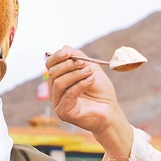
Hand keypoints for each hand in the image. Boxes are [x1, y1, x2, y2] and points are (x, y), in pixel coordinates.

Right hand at [47, 45, 133, 160]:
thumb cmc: (101, 92)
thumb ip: (78, 58)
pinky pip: (68, 94)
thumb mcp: (91, 69)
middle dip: (69, 65)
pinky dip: (80, 85)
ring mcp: (58, 103)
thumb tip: (65, 48)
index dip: (57, 57)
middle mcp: (55, 93)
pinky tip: (91, 81)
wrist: (110, 112)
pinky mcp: (63, 112)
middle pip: (53, 73)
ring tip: (90, 73)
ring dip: (75, 74)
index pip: (50, 66)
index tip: (68, 52)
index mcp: (59, 81)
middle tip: (85, 64)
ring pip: (58, 83)